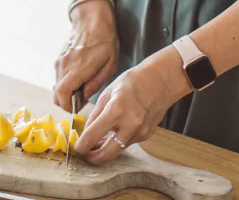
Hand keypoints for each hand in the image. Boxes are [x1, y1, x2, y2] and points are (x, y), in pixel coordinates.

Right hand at [53, 1, 118, 111]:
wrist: (91, 18)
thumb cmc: (105, 40)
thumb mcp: (109, 64)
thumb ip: (96, 83)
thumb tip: (84, 96)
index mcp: (78, 68)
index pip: (63, 94)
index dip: (68, 107)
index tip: (78, 109)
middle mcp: (64, 65)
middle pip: (56, 94)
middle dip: (67, 103)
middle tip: (81, 101)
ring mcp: (59, 61)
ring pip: (56, 86)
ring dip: (66, 93)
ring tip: (82, 88)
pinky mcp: (59, 58)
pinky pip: (58, 77)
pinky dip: (65, 84)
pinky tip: (79, 79)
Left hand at [75, 46, 187, 164]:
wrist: (161, 80)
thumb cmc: (133, 82)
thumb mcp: (108, 93)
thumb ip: (95, 114)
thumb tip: (86, 131)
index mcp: (116, 110)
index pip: (93, 136)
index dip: (81, 145)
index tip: (76, 147)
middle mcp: (130, 124)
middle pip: (108, 154)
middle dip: (93, 158)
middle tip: (85, 155)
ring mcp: (140, 132)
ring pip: (118, 149)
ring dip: (105, 148)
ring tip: (96, 142)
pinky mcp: (146, 134)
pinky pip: (127, 142)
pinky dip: (118, 141)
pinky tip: (113, 133)